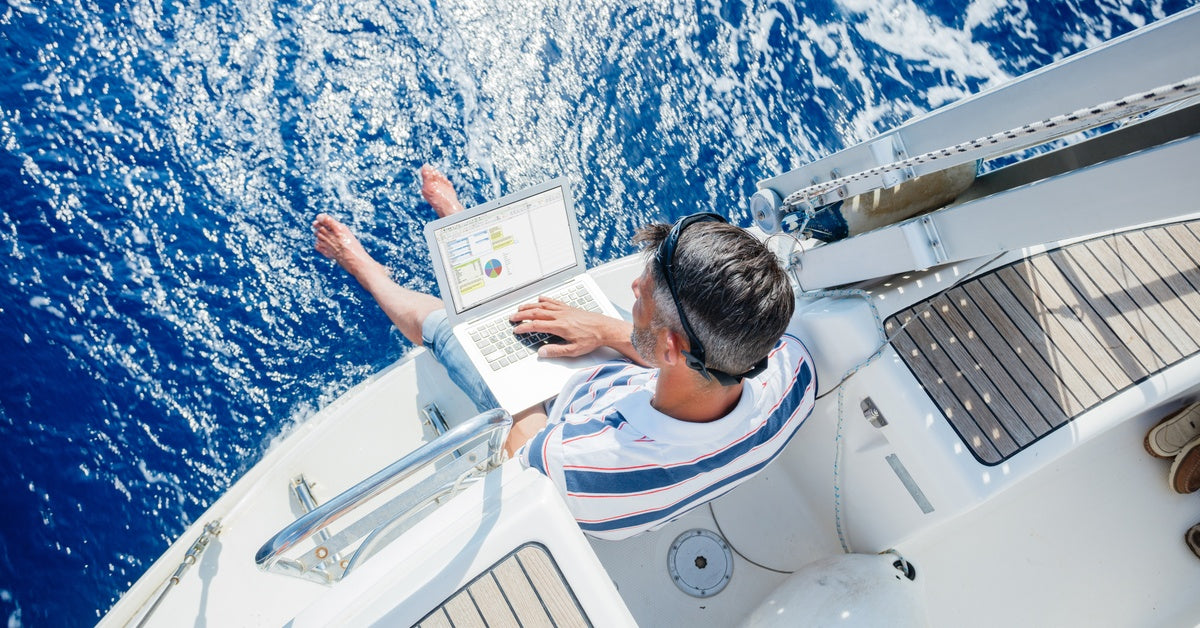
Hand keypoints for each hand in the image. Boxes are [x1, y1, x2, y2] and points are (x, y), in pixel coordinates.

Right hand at [510, 296, 630, 358]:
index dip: (524, 327)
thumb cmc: (592, 339)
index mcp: (560, 326)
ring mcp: (565, 310)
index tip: (517, 330)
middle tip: (512, 317)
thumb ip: (556, 351)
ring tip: (521, 308)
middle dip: (522, 315)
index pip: (536, 325)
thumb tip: (542, 352)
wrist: (605, 328)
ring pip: (543, 305)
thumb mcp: (574, 350)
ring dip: (530, 306)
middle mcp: (560, 316)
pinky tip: (540, 299)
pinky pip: (554, 301)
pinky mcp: (569, 308)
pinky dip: (544, 300)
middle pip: (536, 312)